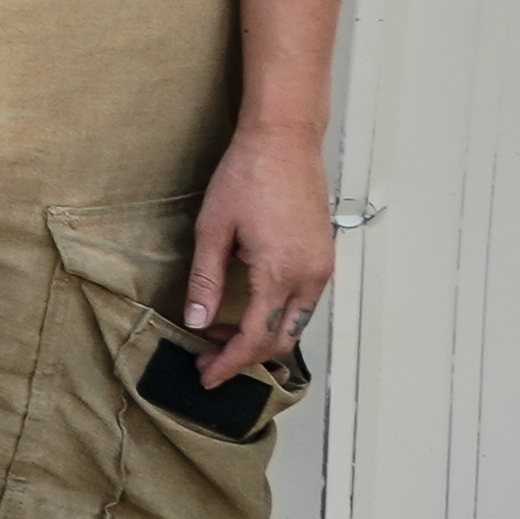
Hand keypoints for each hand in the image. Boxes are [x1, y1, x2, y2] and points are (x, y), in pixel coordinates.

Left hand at [183, 120, 334, 387]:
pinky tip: (244, 309)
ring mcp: (322, 268)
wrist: (284, 142)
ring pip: (295, 324)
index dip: (230, 363)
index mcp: (281, 273)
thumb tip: (196, 321)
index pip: (256, 337)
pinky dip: (275, 317)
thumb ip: (206, 280)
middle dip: (244, 356)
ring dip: (260, 336)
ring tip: (218, 334)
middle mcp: (311, 277)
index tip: (207, 376)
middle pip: (281, 339)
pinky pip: (302, 304)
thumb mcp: (212, 230)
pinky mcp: (323, 258)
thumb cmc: (246, 177)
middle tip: (206, 358)